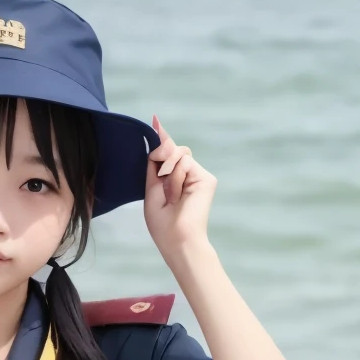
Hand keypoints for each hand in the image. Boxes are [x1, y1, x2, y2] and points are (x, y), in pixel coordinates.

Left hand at [143, 114, 215, 264]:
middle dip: (161, 158)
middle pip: (172, 149)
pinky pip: (184, 162)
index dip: (160, 138)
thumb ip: (155, 162)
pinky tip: (177, 195)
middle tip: (160, 180)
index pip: (167, 153)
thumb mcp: (152, 186)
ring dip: (168, 174)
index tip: (154, 120)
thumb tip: (158, 133)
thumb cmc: (162, 222)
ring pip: (178, 154)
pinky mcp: (207, 178)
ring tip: (170, 196)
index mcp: (174, 179)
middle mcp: (188, 175)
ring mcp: (199, 176)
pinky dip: (175, 178)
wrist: (176, 239)